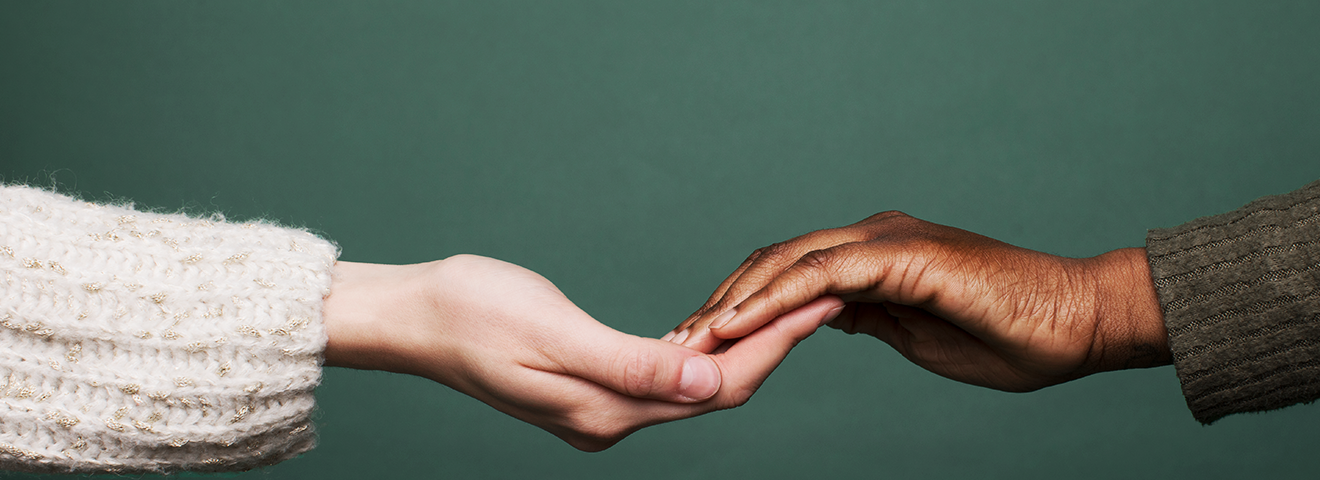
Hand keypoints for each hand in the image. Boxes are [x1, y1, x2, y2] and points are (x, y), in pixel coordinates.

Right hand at [321, 255, 841, 450]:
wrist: (411, 318)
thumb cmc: (470, 312)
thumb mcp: (554, 331)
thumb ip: (634, 364)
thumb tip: (709, 384)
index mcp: (606, 409)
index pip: (719, 388)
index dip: (776, 346)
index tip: (822, 303)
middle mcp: (610, 420)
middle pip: (717, 392)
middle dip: (775, 346)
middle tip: (827, 297)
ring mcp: (599, 410)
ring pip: (694, 388)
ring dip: (743, 351)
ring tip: (791, 309)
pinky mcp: (589, 390)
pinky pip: (664, 380)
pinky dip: (700, 354)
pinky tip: (718, 329)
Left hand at [665, 211, 1168, 391]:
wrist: (1078, 324)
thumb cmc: (1012, 336)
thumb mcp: (917, 333)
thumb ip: (870, 316)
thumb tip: (826, 317)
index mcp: (878, 255)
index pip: (789, 272)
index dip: (740, 305)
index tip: (701, 344)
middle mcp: (875, 237)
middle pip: (775, 262)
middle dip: (721, 303)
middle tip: (677, 344)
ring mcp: (889, 241)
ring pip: (788, 263)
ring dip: (733, 302)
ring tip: (691, 339)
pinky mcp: (905, 257)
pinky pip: (823, 275)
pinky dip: (774, 299)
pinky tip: (738, 326)